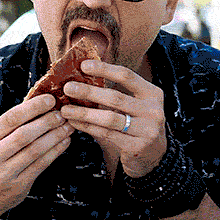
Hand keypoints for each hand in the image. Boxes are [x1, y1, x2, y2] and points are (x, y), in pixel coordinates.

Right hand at [0, 94, 74, 216]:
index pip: (10, 119)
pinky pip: (41, 165)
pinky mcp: (18, 186)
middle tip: (63, 113)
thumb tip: (39, 102)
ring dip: (55, 136)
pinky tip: (65, 141)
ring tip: (68, 126)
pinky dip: (56, 151)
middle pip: (24, 135)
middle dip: (47, 122)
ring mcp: (4, 173)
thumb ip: (9, 126)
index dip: (33, 107)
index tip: (50, 99)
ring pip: (35, 150)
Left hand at [59, 60, 166, 177]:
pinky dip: (88, 127)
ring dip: (84, 113)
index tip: (83, 66)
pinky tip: (75, 122)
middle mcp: (153, 111)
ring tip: (66, 109)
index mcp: (152, 93)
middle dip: (89, 92)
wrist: (154, 154)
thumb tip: (82, 77)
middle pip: (116, 98)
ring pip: (110, 118)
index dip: (104, 69)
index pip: (127, 76)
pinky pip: (107, 134)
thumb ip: (117, 92)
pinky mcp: (137, 147)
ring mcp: (147, 130)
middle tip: (68, 88)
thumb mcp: (135, 104)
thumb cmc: (137, 123)